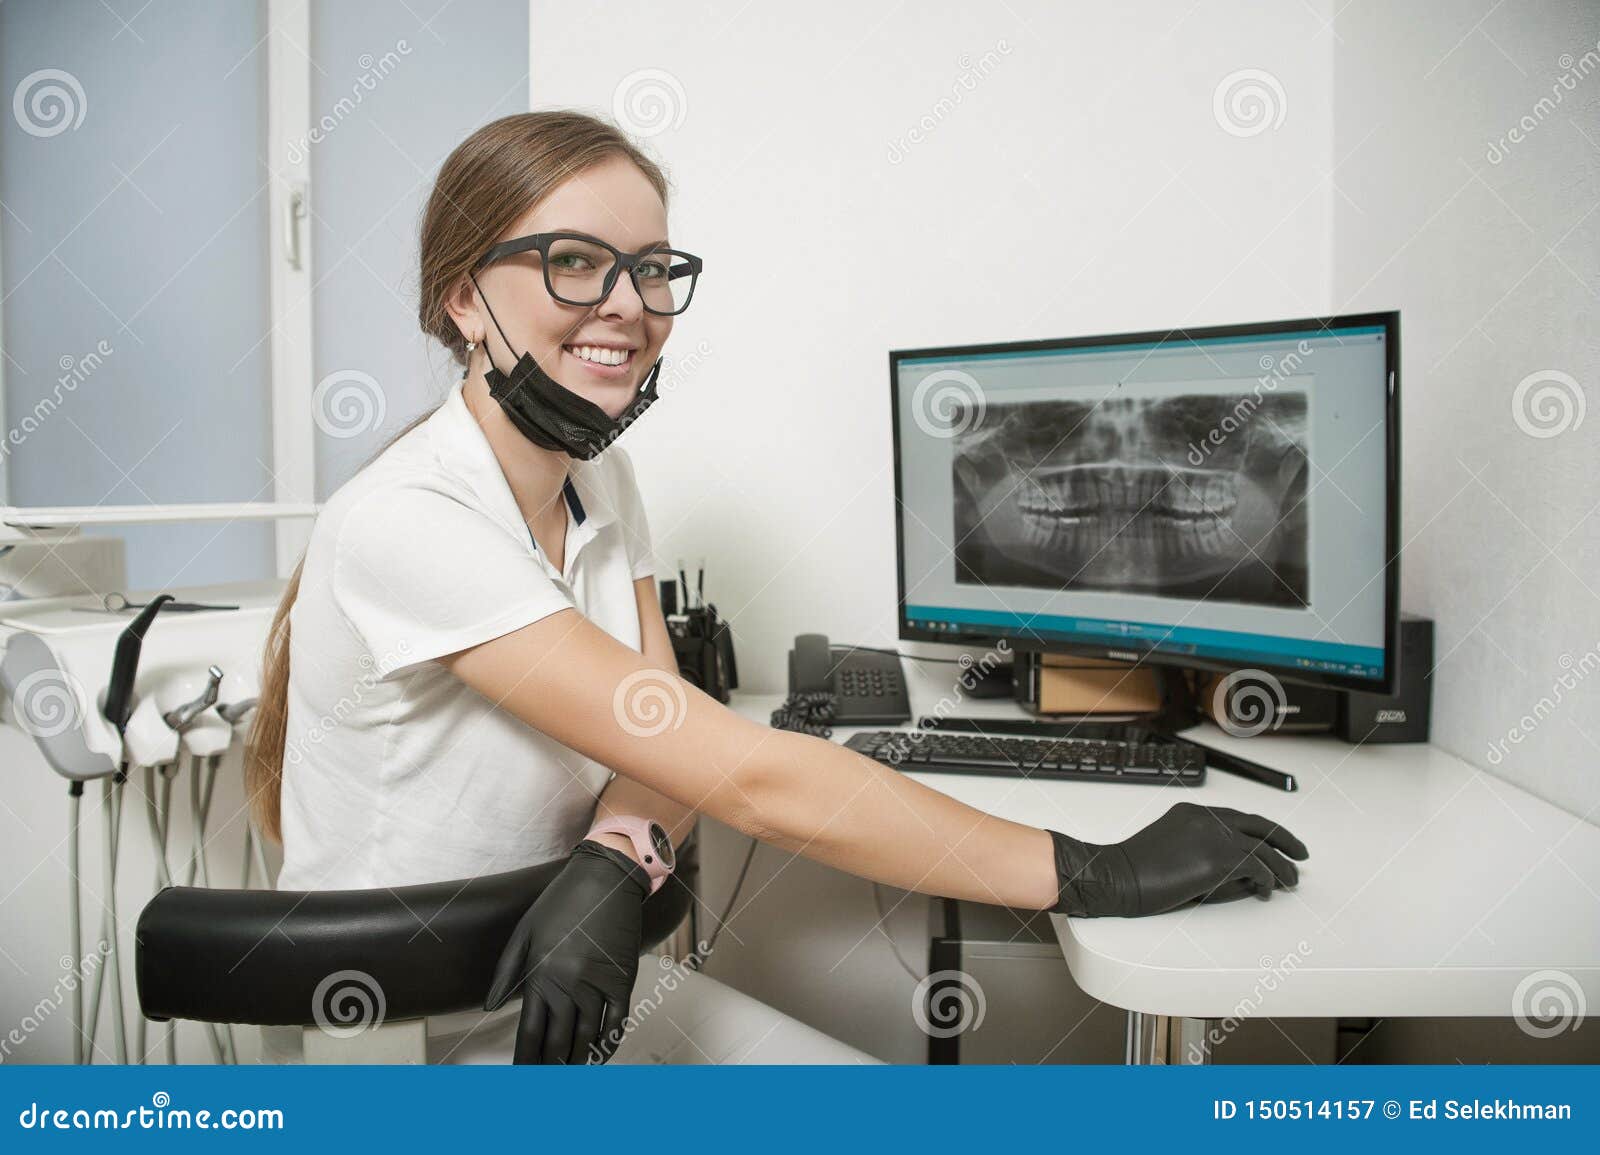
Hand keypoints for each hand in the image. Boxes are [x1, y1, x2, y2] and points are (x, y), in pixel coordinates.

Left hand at [484, 839, 649, 1062]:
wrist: (606, 878)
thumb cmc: (562, 900)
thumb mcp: (524, 931)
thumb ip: (506, 971)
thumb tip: (489, 1007)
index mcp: (541, 974)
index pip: (530, 1033)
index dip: (525, 1062)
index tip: (522, 1076)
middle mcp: (569, 985)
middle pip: (557, 1043)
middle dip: (548, 1068)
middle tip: (544, 1082)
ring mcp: (598, 985)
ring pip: (586, 1039)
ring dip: (575, 1063)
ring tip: (566, 1076)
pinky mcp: (623, 981)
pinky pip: (616, 1024)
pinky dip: (606, 1047)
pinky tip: (597, 1059)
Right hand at [1050, 802, 1308, 916]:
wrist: (1118, 874)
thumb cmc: (1137, 869)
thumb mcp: (1175, 850)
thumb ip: (1206, 851)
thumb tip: (1242, 870)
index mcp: (1195, 812)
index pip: (1241, 818)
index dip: (1264, 831)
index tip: (1276, 842)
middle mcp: (1208, 817)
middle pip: (1261, 825)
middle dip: (1286, 841)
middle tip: (1301, 855)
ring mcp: (1215, 835)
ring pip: (1264, 847)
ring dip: (1282, 866)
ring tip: (1291, 880)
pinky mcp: (1219, 857)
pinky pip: (1257, 866)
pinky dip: (1268, 878)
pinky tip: (1268, 889)